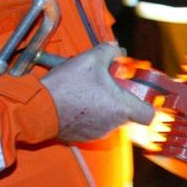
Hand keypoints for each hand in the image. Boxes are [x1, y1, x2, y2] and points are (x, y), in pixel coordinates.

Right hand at [40, 43, 155, 142]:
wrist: (37, 107)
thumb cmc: (67, 86)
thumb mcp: (91, 59)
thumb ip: (109, 51)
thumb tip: (116, 48)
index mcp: (122, 108)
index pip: (148, 115)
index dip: (146, 104)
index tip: (139, 94)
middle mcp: (113, 125)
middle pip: (126, 113)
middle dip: (118, 99)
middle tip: (105, 85)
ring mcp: (97, 133)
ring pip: (108, 118)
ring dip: (102, 106)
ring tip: (87, 91)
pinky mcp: (81, 137)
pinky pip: (91, 124)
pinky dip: (87, 114)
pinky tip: (75, 101)